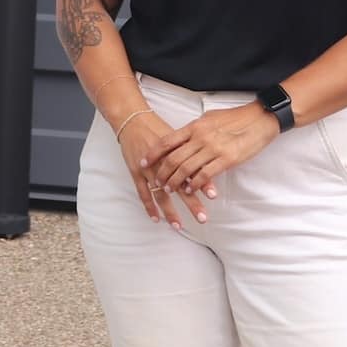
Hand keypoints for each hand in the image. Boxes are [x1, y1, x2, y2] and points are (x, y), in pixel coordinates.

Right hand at [115, 110, 206, 228]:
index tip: (213, 196)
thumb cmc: (157, 128)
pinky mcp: (136, 172)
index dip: (203, 183)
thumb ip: (192, 151)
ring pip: (161, 194)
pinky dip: (149, 206)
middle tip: (202, 218)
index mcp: (177, 153)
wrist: (133, 121)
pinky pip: (143, 193)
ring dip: (170, 211)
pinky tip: (156, 219)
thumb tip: (210, 162)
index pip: (192, 171)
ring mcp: (149, 170)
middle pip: (180, 187)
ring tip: (179, 226)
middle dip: (191, 204)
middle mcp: (164, 164)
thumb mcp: (178, 136)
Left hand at [141, 105, 279, 198]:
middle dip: (162, 172)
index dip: (153, 153)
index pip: (167, 141)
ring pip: (186, 168)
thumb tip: (183, 137)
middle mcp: (201, 137)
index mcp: (195, 126)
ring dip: (175, 181)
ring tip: (168, 189)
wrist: (261, 118)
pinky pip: (205, 174)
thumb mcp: (209, 119)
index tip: (143, 162)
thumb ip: (195, 129)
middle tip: (156, 182)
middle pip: (174, 158)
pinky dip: (194, 184)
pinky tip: (190, 190)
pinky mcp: (227, 159)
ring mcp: (213, 149)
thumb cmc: (236, 118)